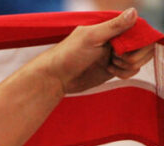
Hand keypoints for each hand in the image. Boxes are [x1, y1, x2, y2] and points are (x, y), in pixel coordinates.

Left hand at [39, 9, 153, 94]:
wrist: (56, 78)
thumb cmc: (68, 55)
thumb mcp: (90, 37)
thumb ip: (113, 26)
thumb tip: (134, 11)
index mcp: (111, 28)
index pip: (139, 30)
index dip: (138, 41)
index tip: (123, 48)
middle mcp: (117, 40)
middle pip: (144, 45)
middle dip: (134, 54)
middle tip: (115, 57)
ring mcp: (116, 55)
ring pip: (140, 59)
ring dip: (129, 64)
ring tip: (110, 64)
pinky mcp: (114, 69)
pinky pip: (132, 70)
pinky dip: (125, 72)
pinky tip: (110, 71)